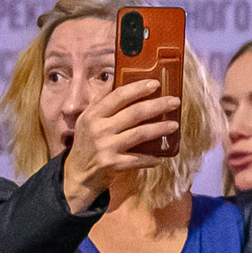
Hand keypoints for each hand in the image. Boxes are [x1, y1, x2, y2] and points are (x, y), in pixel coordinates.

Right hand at [62, 79, 181, 215]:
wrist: (76, 175)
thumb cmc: (86, 143)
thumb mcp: (86, 118)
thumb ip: (100, 99)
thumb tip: (113, 77)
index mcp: (94, 115)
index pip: (119, 96)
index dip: (139, 88)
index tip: (156, 84)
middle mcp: (99, 129)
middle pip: (134, 113)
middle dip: (157, 106)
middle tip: (175, 101)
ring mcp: (105, 147)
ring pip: (138, 134)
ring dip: (159, 129)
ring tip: (174, 125)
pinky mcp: (111, 164)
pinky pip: (136, 160)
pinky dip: (149, 159)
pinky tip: (160, 157)